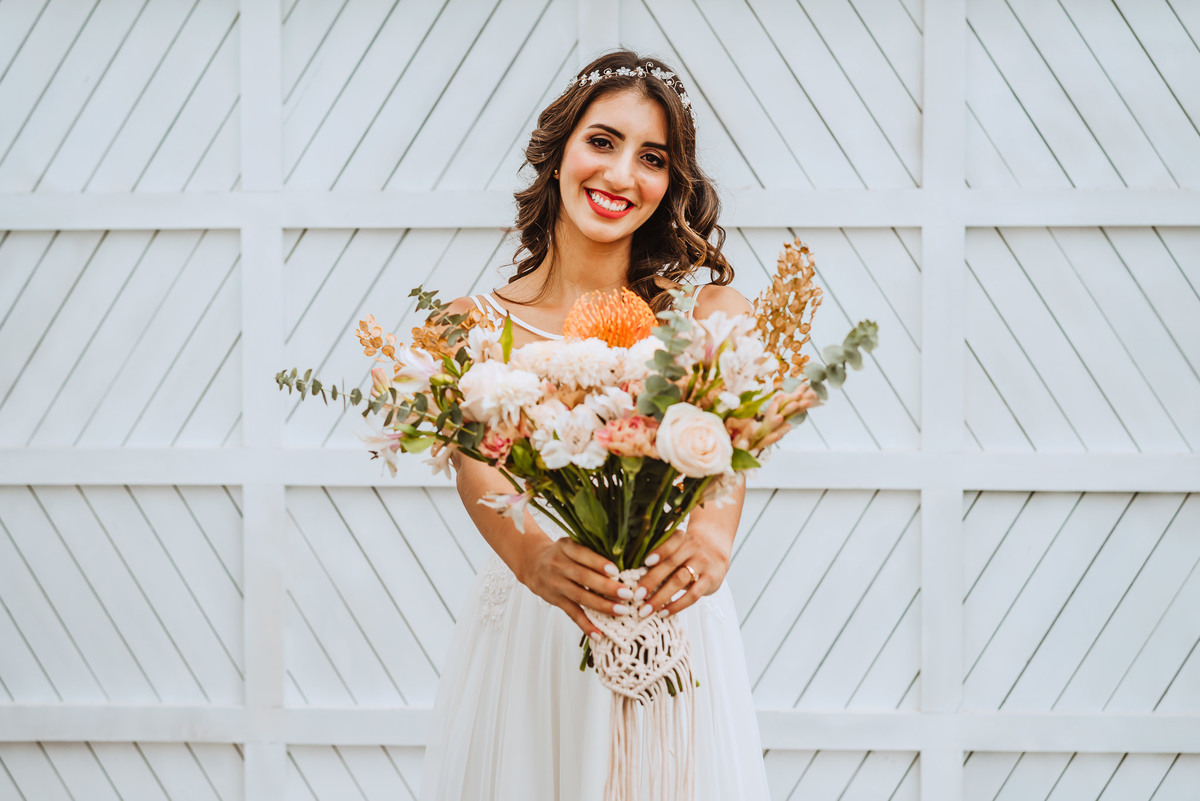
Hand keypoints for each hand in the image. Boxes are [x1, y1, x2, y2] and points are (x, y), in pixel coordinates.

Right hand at [517, 536, 632, 640]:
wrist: (533, 563)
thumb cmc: (562, 554)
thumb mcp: (571, 545)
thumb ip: (590, 551)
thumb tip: (621, 566)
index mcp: (565, 547)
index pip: (582, 554)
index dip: (598, 563)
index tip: (615, 571)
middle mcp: (558, 565)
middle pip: (583, 577)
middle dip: (606, 587)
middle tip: (627, 593)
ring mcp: (556, 584)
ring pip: (580, 596)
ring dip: (601, 605)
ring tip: (621, 611)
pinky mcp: (556, 600)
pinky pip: (572, 614)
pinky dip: (586, 625)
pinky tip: (599, 634)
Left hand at [636, 521, 731, 618]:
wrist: (716, 548)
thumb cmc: (687, 550)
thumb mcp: (678, 545)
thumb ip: (662, 556)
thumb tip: (635, 575)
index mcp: (682, 538)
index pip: (671, 542)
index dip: (659, 552)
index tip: (645, 562)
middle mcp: (693, 548)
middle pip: (671, 564)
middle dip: (652, 580)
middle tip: (636, 595)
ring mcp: (703, 564)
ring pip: (680, 580)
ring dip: (661, 597)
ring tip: (646, 609)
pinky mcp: (711, 580)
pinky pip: (693, 595)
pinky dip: (677, 605)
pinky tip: (663, 612)